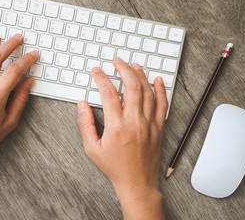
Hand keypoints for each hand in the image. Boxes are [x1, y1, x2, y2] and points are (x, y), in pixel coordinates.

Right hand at [77, 58, 167, 218]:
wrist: (137, 183)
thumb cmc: (114, 167)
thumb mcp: (92, 148)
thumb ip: (85, 124)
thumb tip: (82, 105)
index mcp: (116, 126)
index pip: (108, 93)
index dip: (101, 78)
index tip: (97, 71)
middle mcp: (134, 121)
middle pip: (131, 86)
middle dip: (123, 69)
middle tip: (117, 61)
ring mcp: (149, 123)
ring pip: (147, 92)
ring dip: (140, 75)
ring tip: (133, 66)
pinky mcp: (158, 128)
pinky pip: (162, 104)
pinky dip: (160, 90)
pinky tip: (157, 80)